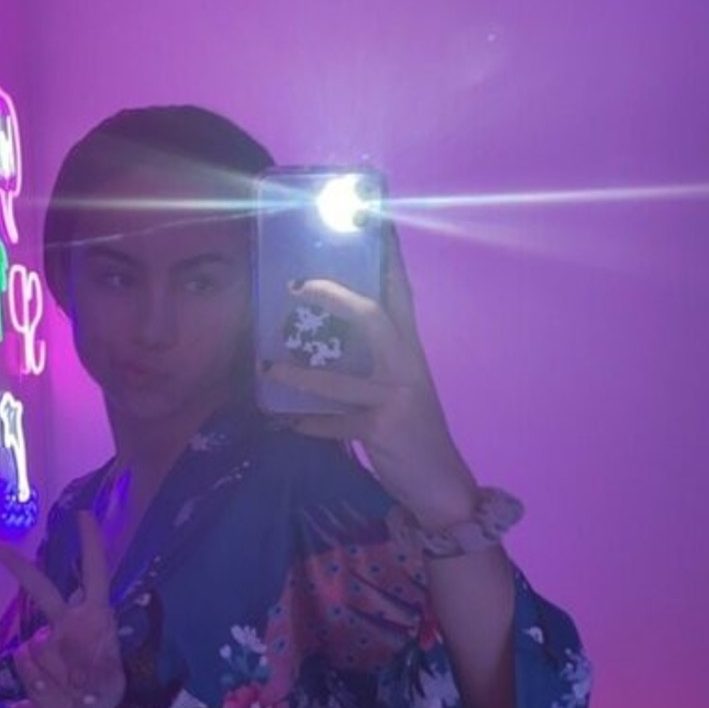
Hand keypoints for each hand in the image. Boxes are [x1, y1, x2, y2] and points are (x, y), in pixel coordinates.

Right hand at [1, 511, 125, 707]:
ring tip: (75, 689)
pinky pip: (27, 665)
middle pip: (42, 589)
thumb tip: (78, 667)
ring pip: (39, 645)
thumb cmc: (100, 691)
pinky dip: (43, 685)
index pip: (95, 575)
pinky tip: (57, 692)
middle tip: (0, 551)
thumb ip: (97, 670)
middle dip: (21, 569)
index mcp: (96, 617)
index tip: (82, 516)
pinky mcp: (26, 660)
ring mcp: (45, 640)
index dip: (90, 546)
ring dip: (60, 673)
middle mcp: (68, 621)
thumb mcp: (110, 684)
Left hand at [261, 219, 479, 525]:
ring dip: (300, 373)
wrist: (442, 485)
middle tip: (296, 285)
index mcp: (411, 351)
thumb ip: (375, 362)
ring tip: (266, 366)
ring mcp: (397, 398)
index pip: (401, 294)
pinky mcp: (384, 430)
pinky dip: (308, 424)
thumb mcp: (400, 388)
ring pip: (342, 378)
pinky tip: (285, 423)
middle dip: (334, 297)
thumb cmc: (414, 431)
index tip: (372, 222)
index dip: (388, 258)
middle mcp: (407, 367)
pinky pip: (335, 423)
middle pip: (373, 317)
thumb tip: (325, 339)